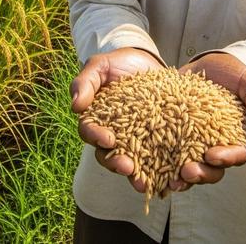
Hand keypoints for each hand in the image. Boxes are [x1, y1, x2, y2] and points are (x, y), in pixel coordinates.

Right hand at [71, 47, 164, 191]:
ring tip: (145, 183)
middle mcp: (112, 136)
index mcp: (95, 121)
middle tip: (128, 167)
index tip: (108, 139)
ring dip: (137, 175)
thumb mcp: (100, 66)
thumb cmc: (118, 64)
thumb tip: (75, 106)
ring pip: (132, 164)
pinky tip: (170, 179)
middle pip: (108, 156)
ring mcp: (134, 142)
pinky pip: (157, 161)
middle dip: (116, 164)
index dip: (96, 137)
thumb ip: (85, 82)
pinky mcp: (156, 143)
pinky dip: (162, 172)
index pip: (90, 133)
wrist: (147, 62)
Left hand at [169, 53, 245, 192]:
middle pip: (211, 170)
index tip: (212, 155)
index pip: (235, 156)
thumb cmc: (236, 75)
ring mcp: (192, 144)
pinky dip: (156, 163)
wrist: (210, 63)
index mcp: (237, 140)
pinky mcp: (172, 136)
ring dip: (178, 177)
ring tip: (168, 180)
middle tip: (187, 172)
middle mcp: (215, 148)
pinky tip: (146, 166)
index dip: (225, 158)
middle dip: (200, 174)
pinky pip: (165, 153)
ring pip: (187, 168)